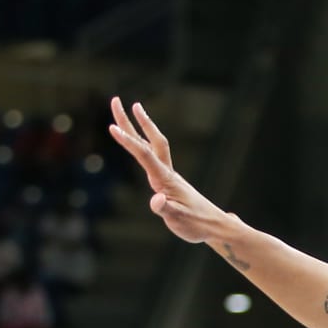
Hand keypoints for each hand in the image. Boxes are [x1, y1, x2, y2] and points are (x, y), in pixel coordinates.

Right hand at [107, 97, 229, 243]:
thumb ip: (165, 209)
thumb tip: (156, 200)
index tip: (112, 127)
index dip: (128, 142)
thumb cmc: (197, 225)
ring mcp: (168, 175)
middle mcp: (167, 173)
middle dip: (132, 121)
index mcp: (165, 180)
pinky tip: (139, 141)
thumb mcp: (178, 220)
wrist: (215, 227)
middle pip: (149, 141)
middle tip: (116, 100)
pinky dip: (143, 144)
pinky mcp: (169, 181)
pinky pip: (152, 156)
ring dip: (139, 127)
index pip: (144, 155)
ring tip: (131, 108)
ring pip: (151, 145)